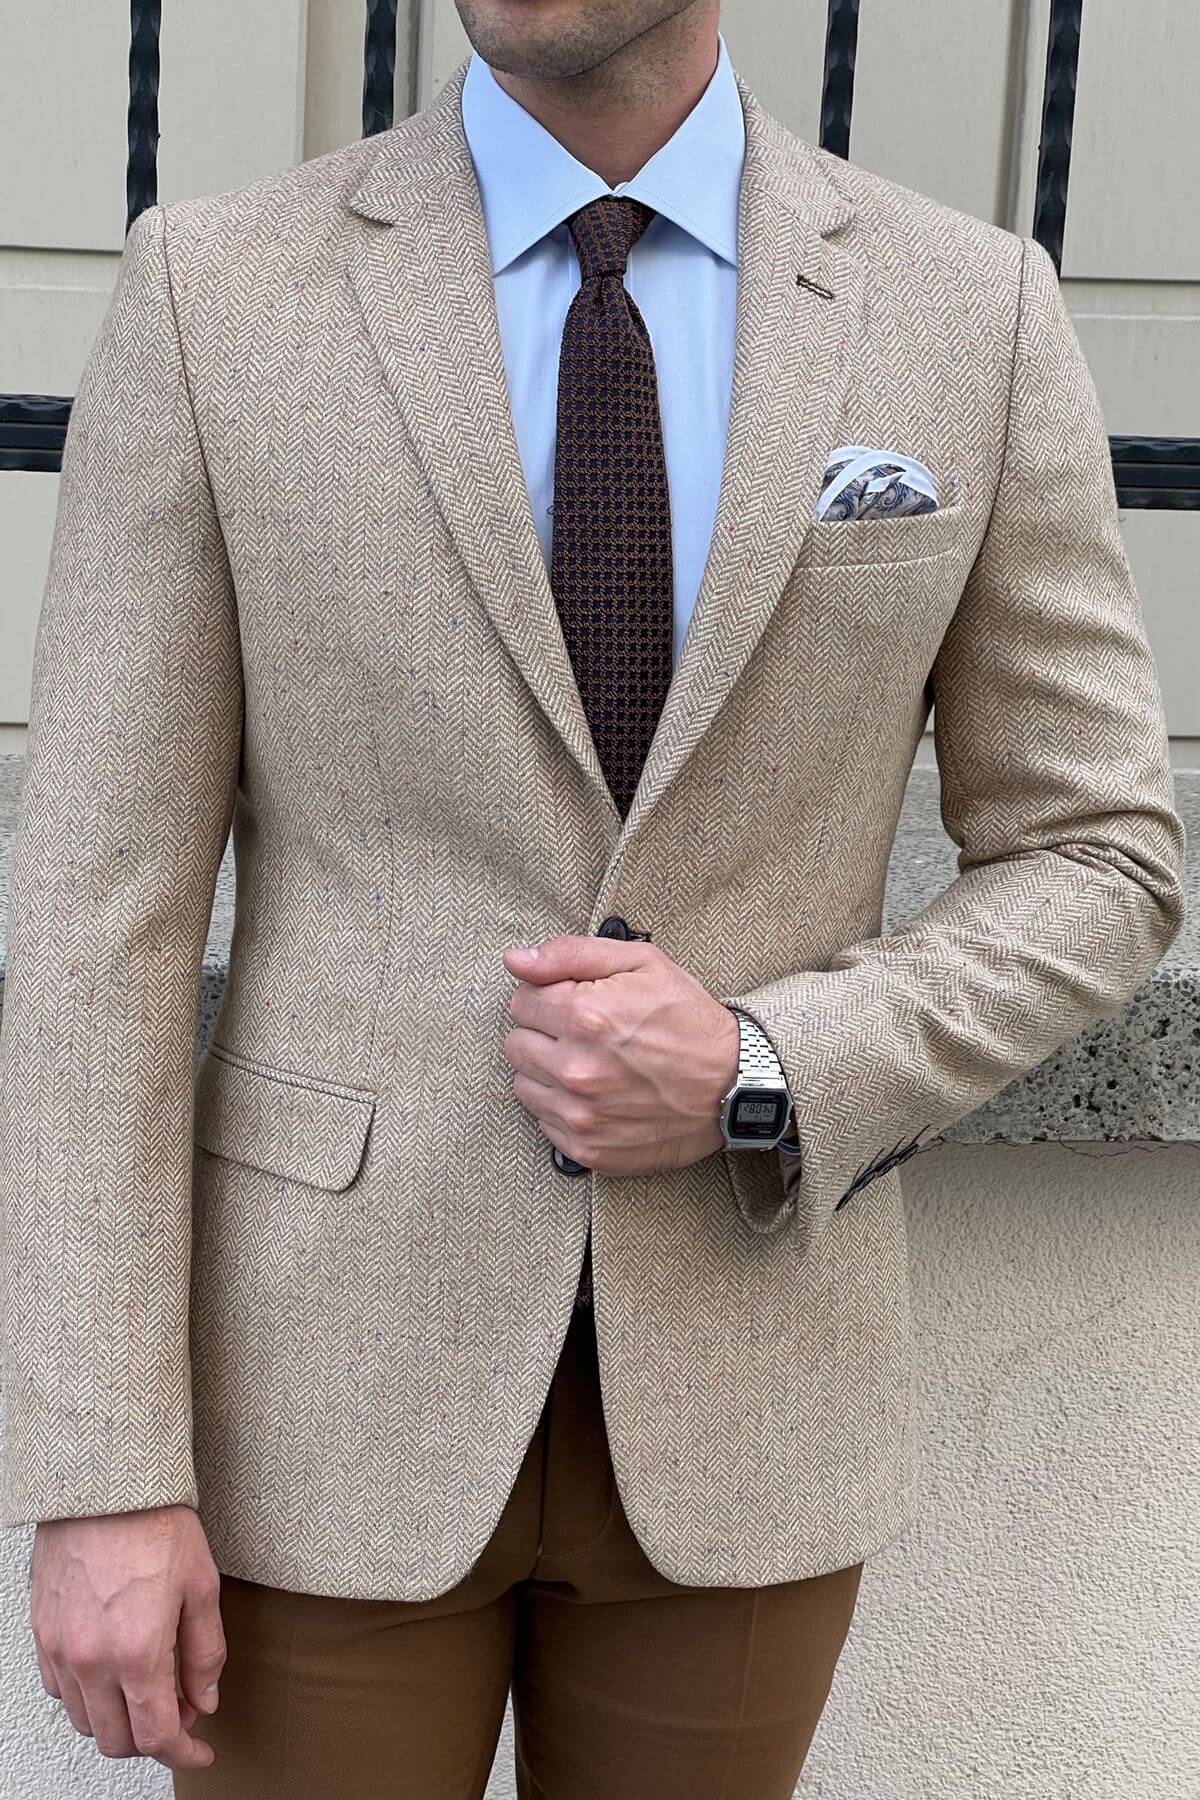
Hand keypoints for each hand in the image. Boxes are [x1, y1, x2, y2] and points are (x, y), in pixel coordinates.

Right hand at [29, 1503, 225, 1770]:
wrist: (105, 1485)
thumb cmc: (156, 1524)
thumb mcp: (202, 1586)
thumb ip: (206, 1653)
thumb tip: (205, 1701)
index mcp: (138, 1653)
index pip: (158, 1736)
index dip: (184, 1753)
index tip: (200, 1751)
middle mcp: (92, 1661)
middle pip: (117, 1740)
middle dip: (152, 1740)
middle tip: (179, 1711)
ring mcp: (60, 1649)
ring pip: (85, 1721)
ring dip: (118, 1720)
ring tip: (147, 1688)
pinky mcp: (42, 1633)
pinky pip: (59, 1689)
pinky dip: (86, 1695)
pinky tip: (111, 1669)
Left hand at [501, 934, 739, 1175]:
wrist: (735, 1085)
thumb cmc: (689, 1019)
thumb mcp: (641, 963)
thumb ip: (570, 954)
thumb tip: (515, 960)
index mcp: (586, 1016)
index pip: (522, 1000)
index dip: (548, 996)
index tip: (577, 1003)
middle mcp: (577, 1069)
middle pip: (516, 1044)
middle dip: (544, 1032)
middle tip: (585, 1034)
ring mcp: (581, 1114)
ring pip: (523, 1085)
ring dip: (548, 1071)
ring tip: (591, 1064)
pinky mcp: (588, 1148)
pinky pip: (543, 1122)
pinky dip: (562, 1107)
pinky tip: (596, 1094)